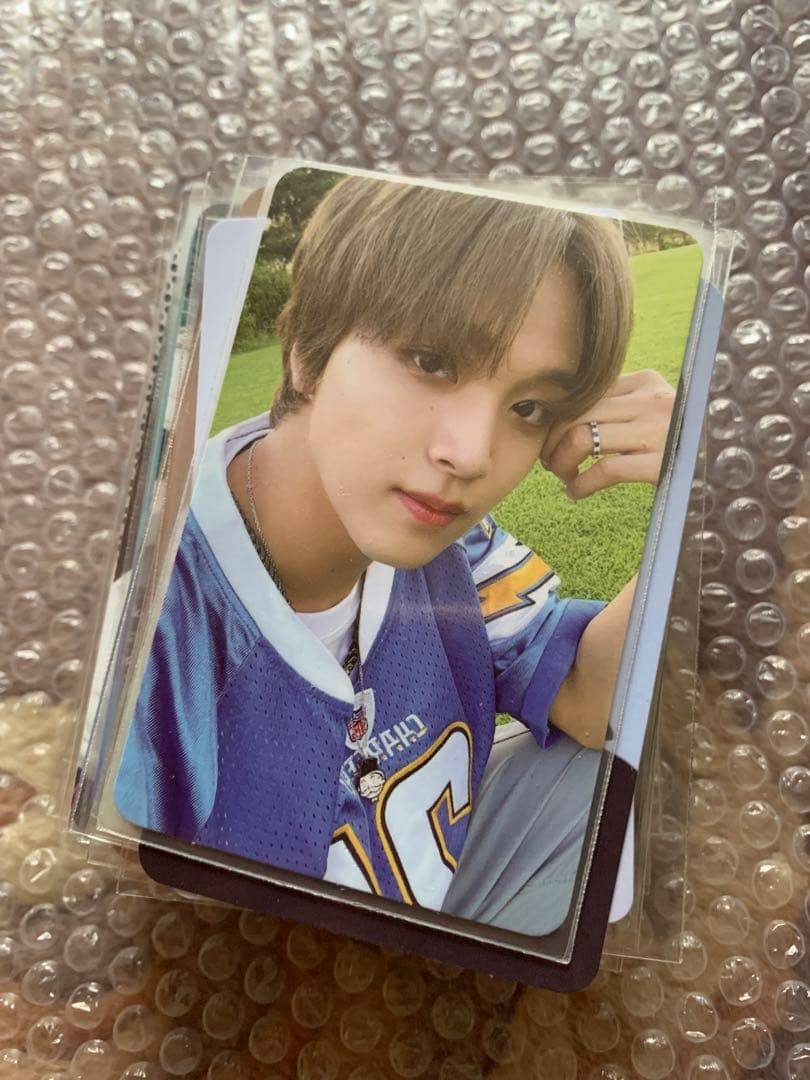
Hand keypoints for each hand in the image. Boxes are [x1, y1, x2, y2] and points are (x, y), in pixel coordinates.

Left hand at [540, 369, 675, 499]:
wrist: (725, 466)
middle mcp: (650, 400)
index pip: (586, 392)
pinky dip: (580, 484)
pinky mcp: (659, 463)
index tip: (551, 437)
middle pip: (576, 413)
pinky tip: (575, 492)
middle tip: (549, 461)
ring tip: (562, 475)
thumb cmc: (680, 440)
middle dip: (552, 440)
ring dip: (560, 461)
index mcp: (646, 381)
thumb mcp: (654, 410)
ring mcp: (656, 430)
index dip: (558, 417)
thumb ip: (621, 405)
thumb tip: (566, 416)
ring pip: (581, 437)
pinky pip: (603, 470)